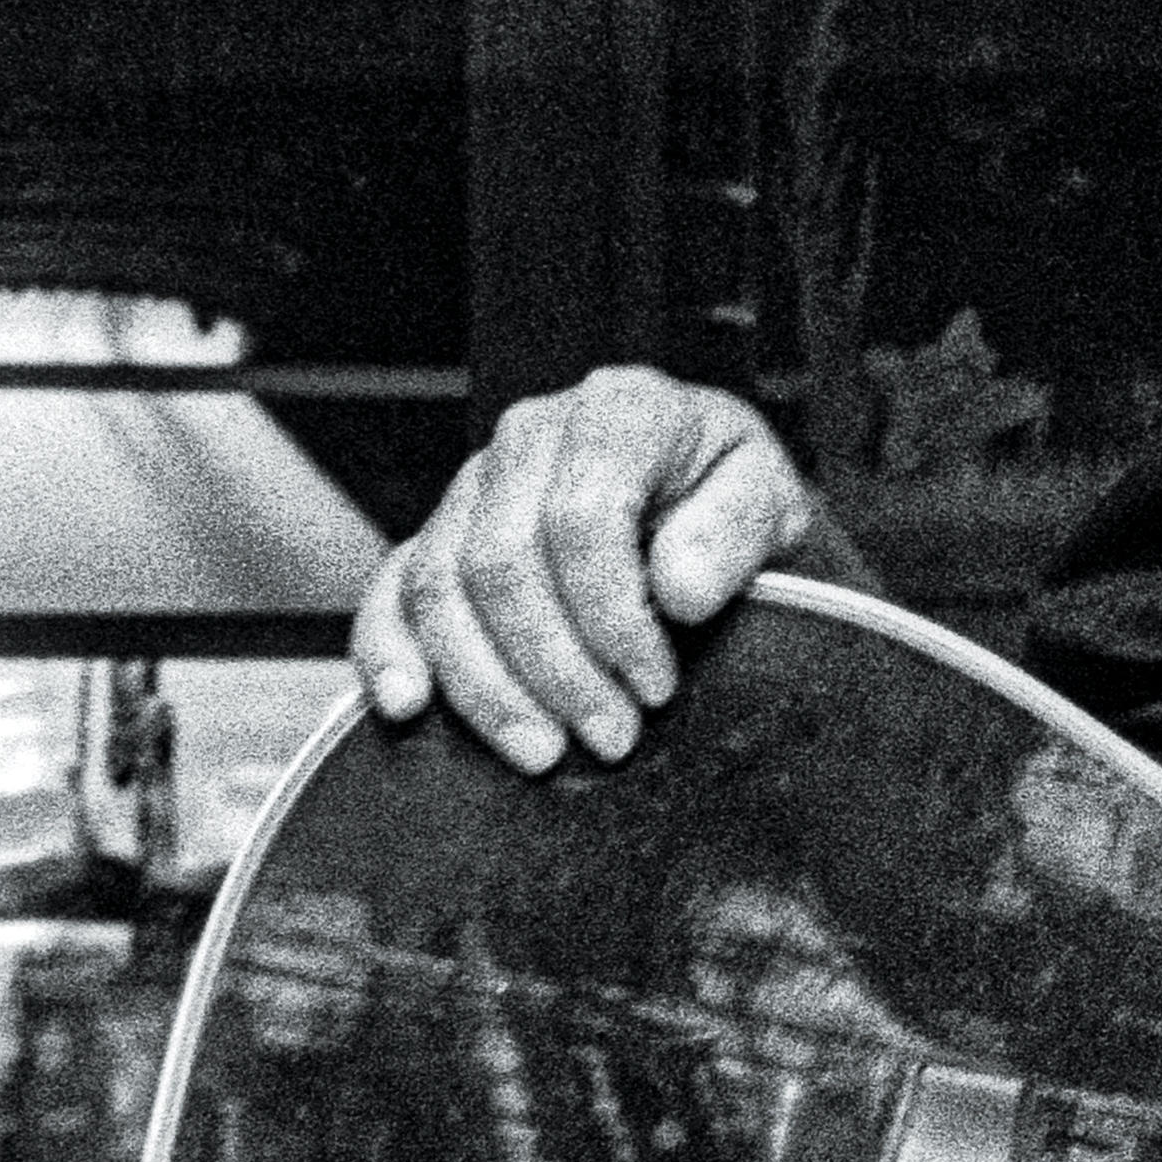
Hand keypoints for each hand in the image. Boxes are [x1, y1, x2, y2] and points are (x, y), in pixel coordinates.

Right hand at [353, 367, 821, 772]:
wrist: (705, 496)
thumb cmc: (734, 498)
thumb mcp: (773, 501)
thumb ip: (737, 531)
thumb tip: (679, 590)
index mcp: (618, 410)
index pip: (582, 517)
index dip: (613, 615)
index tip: (656, 685)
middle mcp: (531, 434)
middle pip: (503, 562)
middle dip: (554, 667)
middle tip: (610, 738)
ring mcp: (474, 483)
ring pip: (441, 587)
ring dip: (486, 685)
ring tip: (543, 752)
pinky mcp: (437, 532)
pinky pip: (390, 589)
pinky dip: (387, 651)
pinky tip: (405, 708)